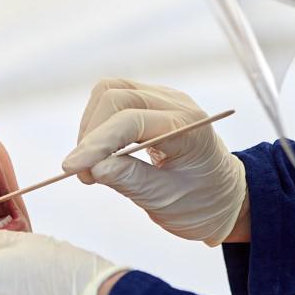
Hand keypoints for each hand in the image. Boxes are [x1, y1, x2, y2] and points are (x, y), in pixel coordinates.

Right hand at [62, 79, 248, 245]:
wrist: (222, 197)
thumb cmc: (201, 202)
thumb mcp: (166, 200)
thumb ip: (130, 180)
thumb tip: (93, 167)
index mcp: (190, 128)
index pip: (132, 120)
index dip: (97, 142)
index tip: (71, 168)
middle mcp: (176, 104)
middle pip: (116, 96)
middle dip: (90, 133)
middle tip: (82, 174)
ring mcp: (163, 99)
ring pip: (110, 92)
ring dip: (91, 127)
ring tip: (90, 166)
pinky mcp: (149, 104)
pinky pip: (113, 100)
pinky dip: (98, 125)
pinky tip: (100, 153)